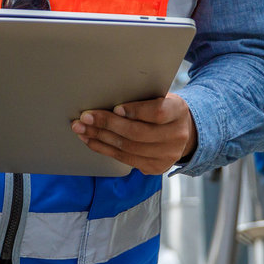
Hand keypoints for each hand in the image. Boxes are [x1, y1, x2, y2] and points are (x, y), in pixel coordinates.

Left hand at [72, 93, 197, 174]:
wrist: (182, 131)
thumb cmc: (162, 108)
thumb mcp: (158, 96)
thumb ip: (140, 98)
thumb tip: (106, 96)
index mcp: (178, 111)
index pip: (157, 112)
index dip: (135, 111)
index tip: (115, 108)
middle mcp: (177, 136)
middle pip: (138, 133)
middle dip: (107, 124)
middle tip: (85, 117)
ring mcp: (167, 155)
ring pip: (128, 148)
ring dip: (100, 137)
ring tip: (81, 128)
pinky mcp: (155, 167)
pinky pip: (125, 159)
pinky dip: (104, 149)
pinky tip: (91, 140)